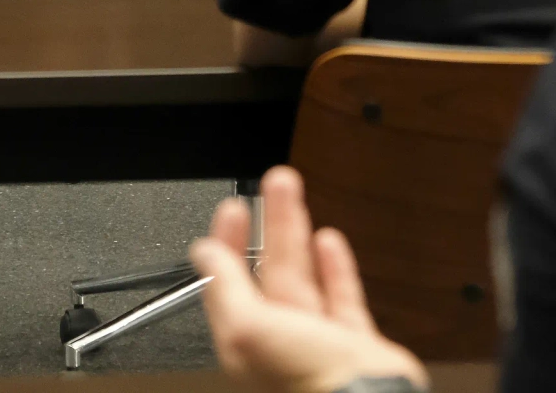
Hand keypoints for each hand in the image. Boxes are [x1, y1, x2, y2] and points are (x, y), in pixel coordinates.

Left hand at [193, 167, 427, 392]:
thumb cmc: (306, 379)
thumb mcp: (248, 327)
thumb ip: (226, 288)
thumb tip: (204, 253)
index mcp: (246, 338)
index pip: (228, 280)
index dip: (227, 241)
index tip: (232, 209)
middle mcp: (280, 338)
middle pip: (268, 268)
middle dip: (268, 222)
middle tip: (273, 183)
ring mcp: (317, 338)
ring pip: (302, 274)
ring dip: (296, 232)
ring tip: (294, 197)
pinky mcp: (352, 341)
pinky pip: (339, 296)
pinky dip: (334, 267)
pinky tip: (328, 243)